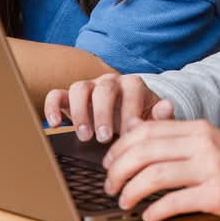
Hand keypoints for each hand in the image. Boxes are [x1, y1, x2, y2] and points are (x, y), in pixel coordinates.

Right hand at [44, 72, 170, 144]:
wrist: (125, 117)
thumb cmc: (139, 119)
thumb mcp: (153, 120)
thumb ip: (161, 116)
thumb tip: (167, 106)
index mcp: (132, 85)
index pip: (132, 90)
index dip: (130, 110)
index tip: (130, 132)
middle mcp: (110, 82)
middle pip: (104, 88)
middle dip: (104, 113)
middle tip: (104, 138)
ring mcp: (88, 87)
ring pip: (80, 88)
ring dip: (80, 112)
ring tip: (85, 136)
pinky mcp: (69, 97)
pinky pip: (57, 94)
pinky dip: (52, 107)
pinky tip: (55, 124)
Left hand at [102, 119, 219, 220]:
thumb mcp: (207, 142)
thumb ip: (175, 136)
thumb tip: (134, 127)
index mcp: (198, 129)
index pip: (147, 131)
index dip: (120, 147)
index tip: (109, 164)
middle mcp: (204, 145)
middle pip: (145, 152)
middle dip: (119, 171)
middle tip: (110, 186)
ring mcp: (212, 169)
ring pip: (155, 176)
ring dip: (131, 191)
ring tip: (125, 202)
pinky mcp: (218, 195)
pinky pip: (176, 201)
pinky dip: (156, 211)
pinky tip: (149, 217)